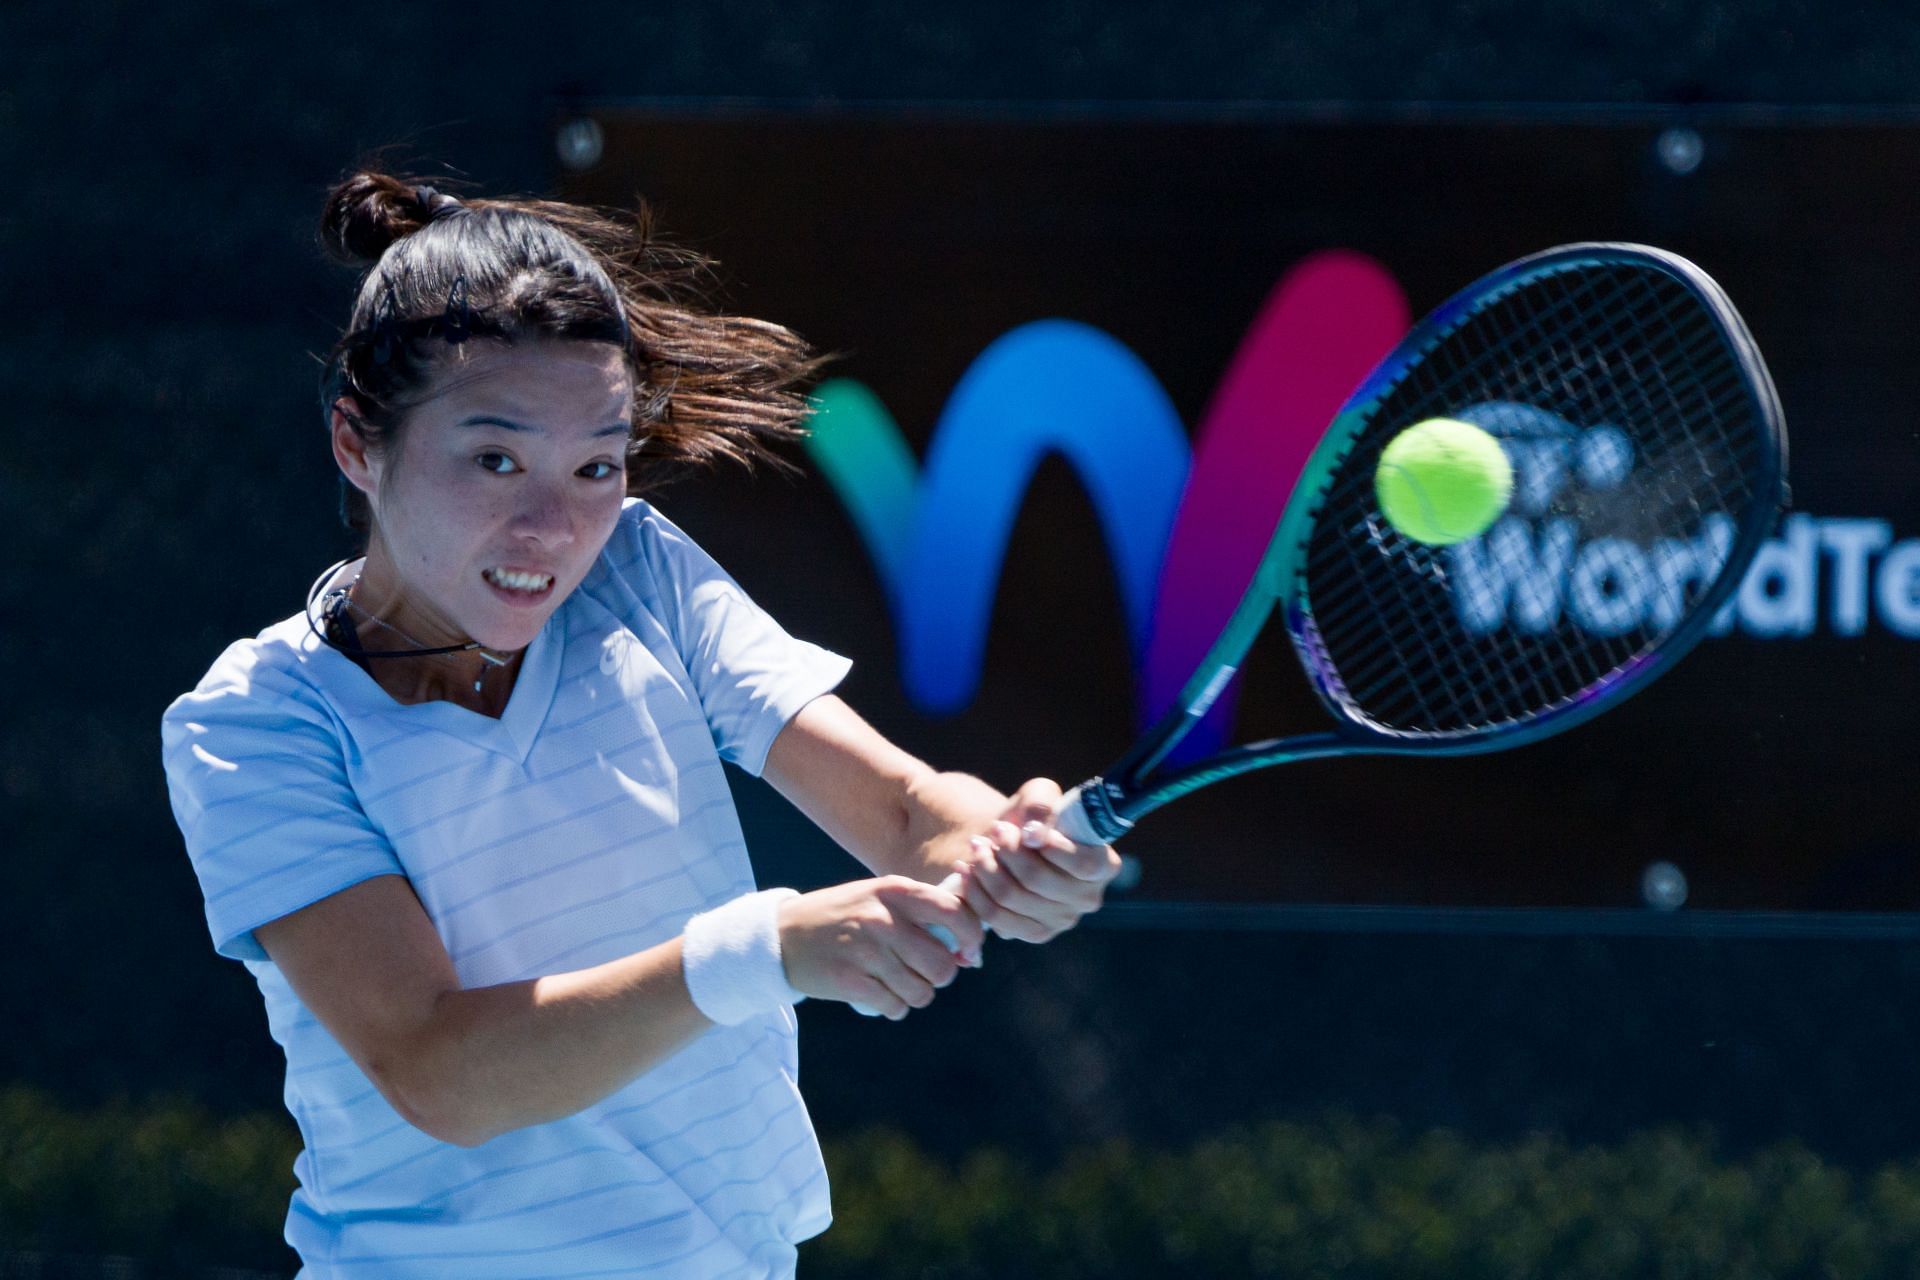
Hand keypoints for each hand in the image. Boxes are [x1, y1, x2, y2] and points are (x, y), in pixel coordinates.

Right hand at [777, 876, 984, 1020]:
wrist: (782, 935)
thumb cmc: (842, 916)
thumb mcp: (878, 897)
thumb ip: (919, 912)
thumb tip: (967, 947)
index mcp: (895, 891)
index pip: (955, 913)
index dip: (972, 937)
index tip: (968, 952)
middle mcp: (883, 918)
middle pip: (943, 964)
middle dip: (939, 976)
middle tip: (924, 972)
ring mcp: (866, 951)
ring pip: (921, 991)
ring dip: (915, 994)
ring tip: (898, 984)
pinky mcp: (850, 982)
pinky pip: (895, 1007)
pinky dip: (894, 1006)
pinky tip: (881, 995)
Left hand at [954, 778, 1122, 942]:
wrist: (1009, 843)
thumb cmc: (1032, 819)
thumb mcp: (1039, 796)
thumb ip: (1040, 804)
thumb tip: (1034, 832)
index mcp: (1104, 865)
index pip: (1086, 864)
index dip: (1055, 848)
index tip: (1026, 831)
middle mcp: (1088, 898)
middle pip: (1038, 879)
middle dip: (1007, 851)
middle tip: (993, 831)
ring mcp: (1062, 920)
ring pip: (1012, 897)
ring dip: (986, 867)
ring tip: (976, 846)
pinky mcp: (1034, 933)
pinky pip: (996, 917)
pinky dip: (976, 890)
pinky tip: (967, 869)